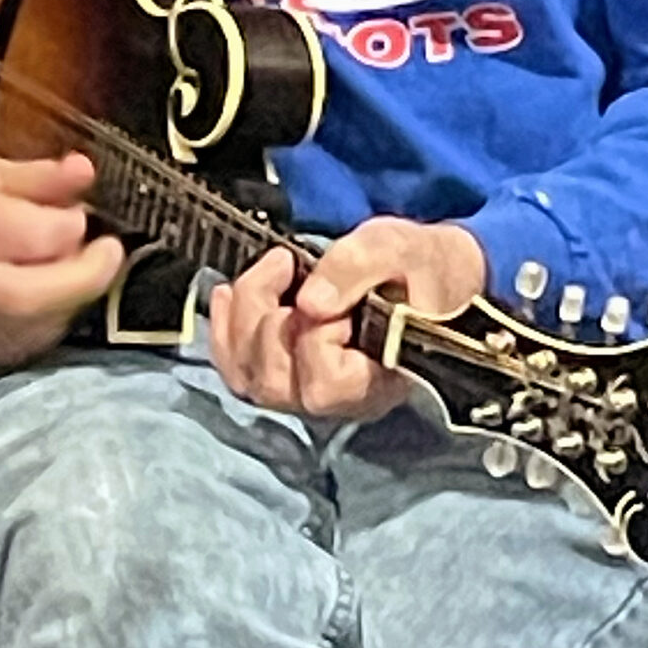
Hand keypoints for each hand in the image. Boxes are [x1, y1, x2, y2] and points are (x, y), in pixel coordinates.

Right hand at [0, 150, 124, 362]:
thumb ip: (42, 176)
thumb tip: (82, 172)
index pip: (39, 236)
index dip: (74, 227)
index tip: (81, 219)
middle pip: (34, 296)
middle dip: (85, 279)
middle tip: (104, 258)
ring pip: (30, 328)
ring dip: (66, 303)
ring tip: (68, 275)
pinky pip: (15, 346)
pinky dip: (41, 326)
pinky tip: (44, 302)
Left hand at [208, 217, 486, 420]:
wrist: (425, 272)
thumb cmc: (419, 266)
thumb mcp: (397, 248)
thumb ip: (356, 269)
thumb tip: (309, 302)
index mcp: (381, 379)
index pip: (326, 384)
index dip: (314, 337)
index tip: (331, 295)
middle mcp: (342, 399)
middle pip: (274, 384)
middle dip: (266, 318)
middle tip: (288, 266)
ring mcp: (309, 389)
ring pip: (247, 378)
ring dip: (243, 317)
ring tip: (270, 271)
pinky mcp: (287, 373)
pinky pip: (236, 370)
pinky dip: (223, 330)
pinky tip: (230, 293)